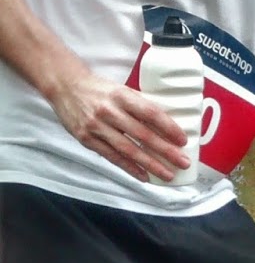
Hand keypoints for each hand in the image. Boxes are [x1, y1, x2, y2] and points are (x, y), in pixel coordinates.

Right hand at [52, 70, 192, 182]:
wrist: (65, 86)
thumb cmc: (98, 89)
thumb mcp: (121, 90)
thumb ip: (139, 105)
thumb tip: (165, 125)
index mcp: (122, 95)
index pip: (150, 113)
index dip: (168, 128)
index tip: (182, 140)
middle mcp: (109, 111)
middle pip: (142, 135)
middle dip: (165, 151)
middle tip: (182, 162)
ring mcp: (97, 126)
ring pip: (128, 149)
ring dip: (150, 164)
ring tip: (167, 174)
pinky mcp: (87, 139)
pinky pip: (112, 156)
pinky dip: (129, 167)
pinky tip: (144, 175)